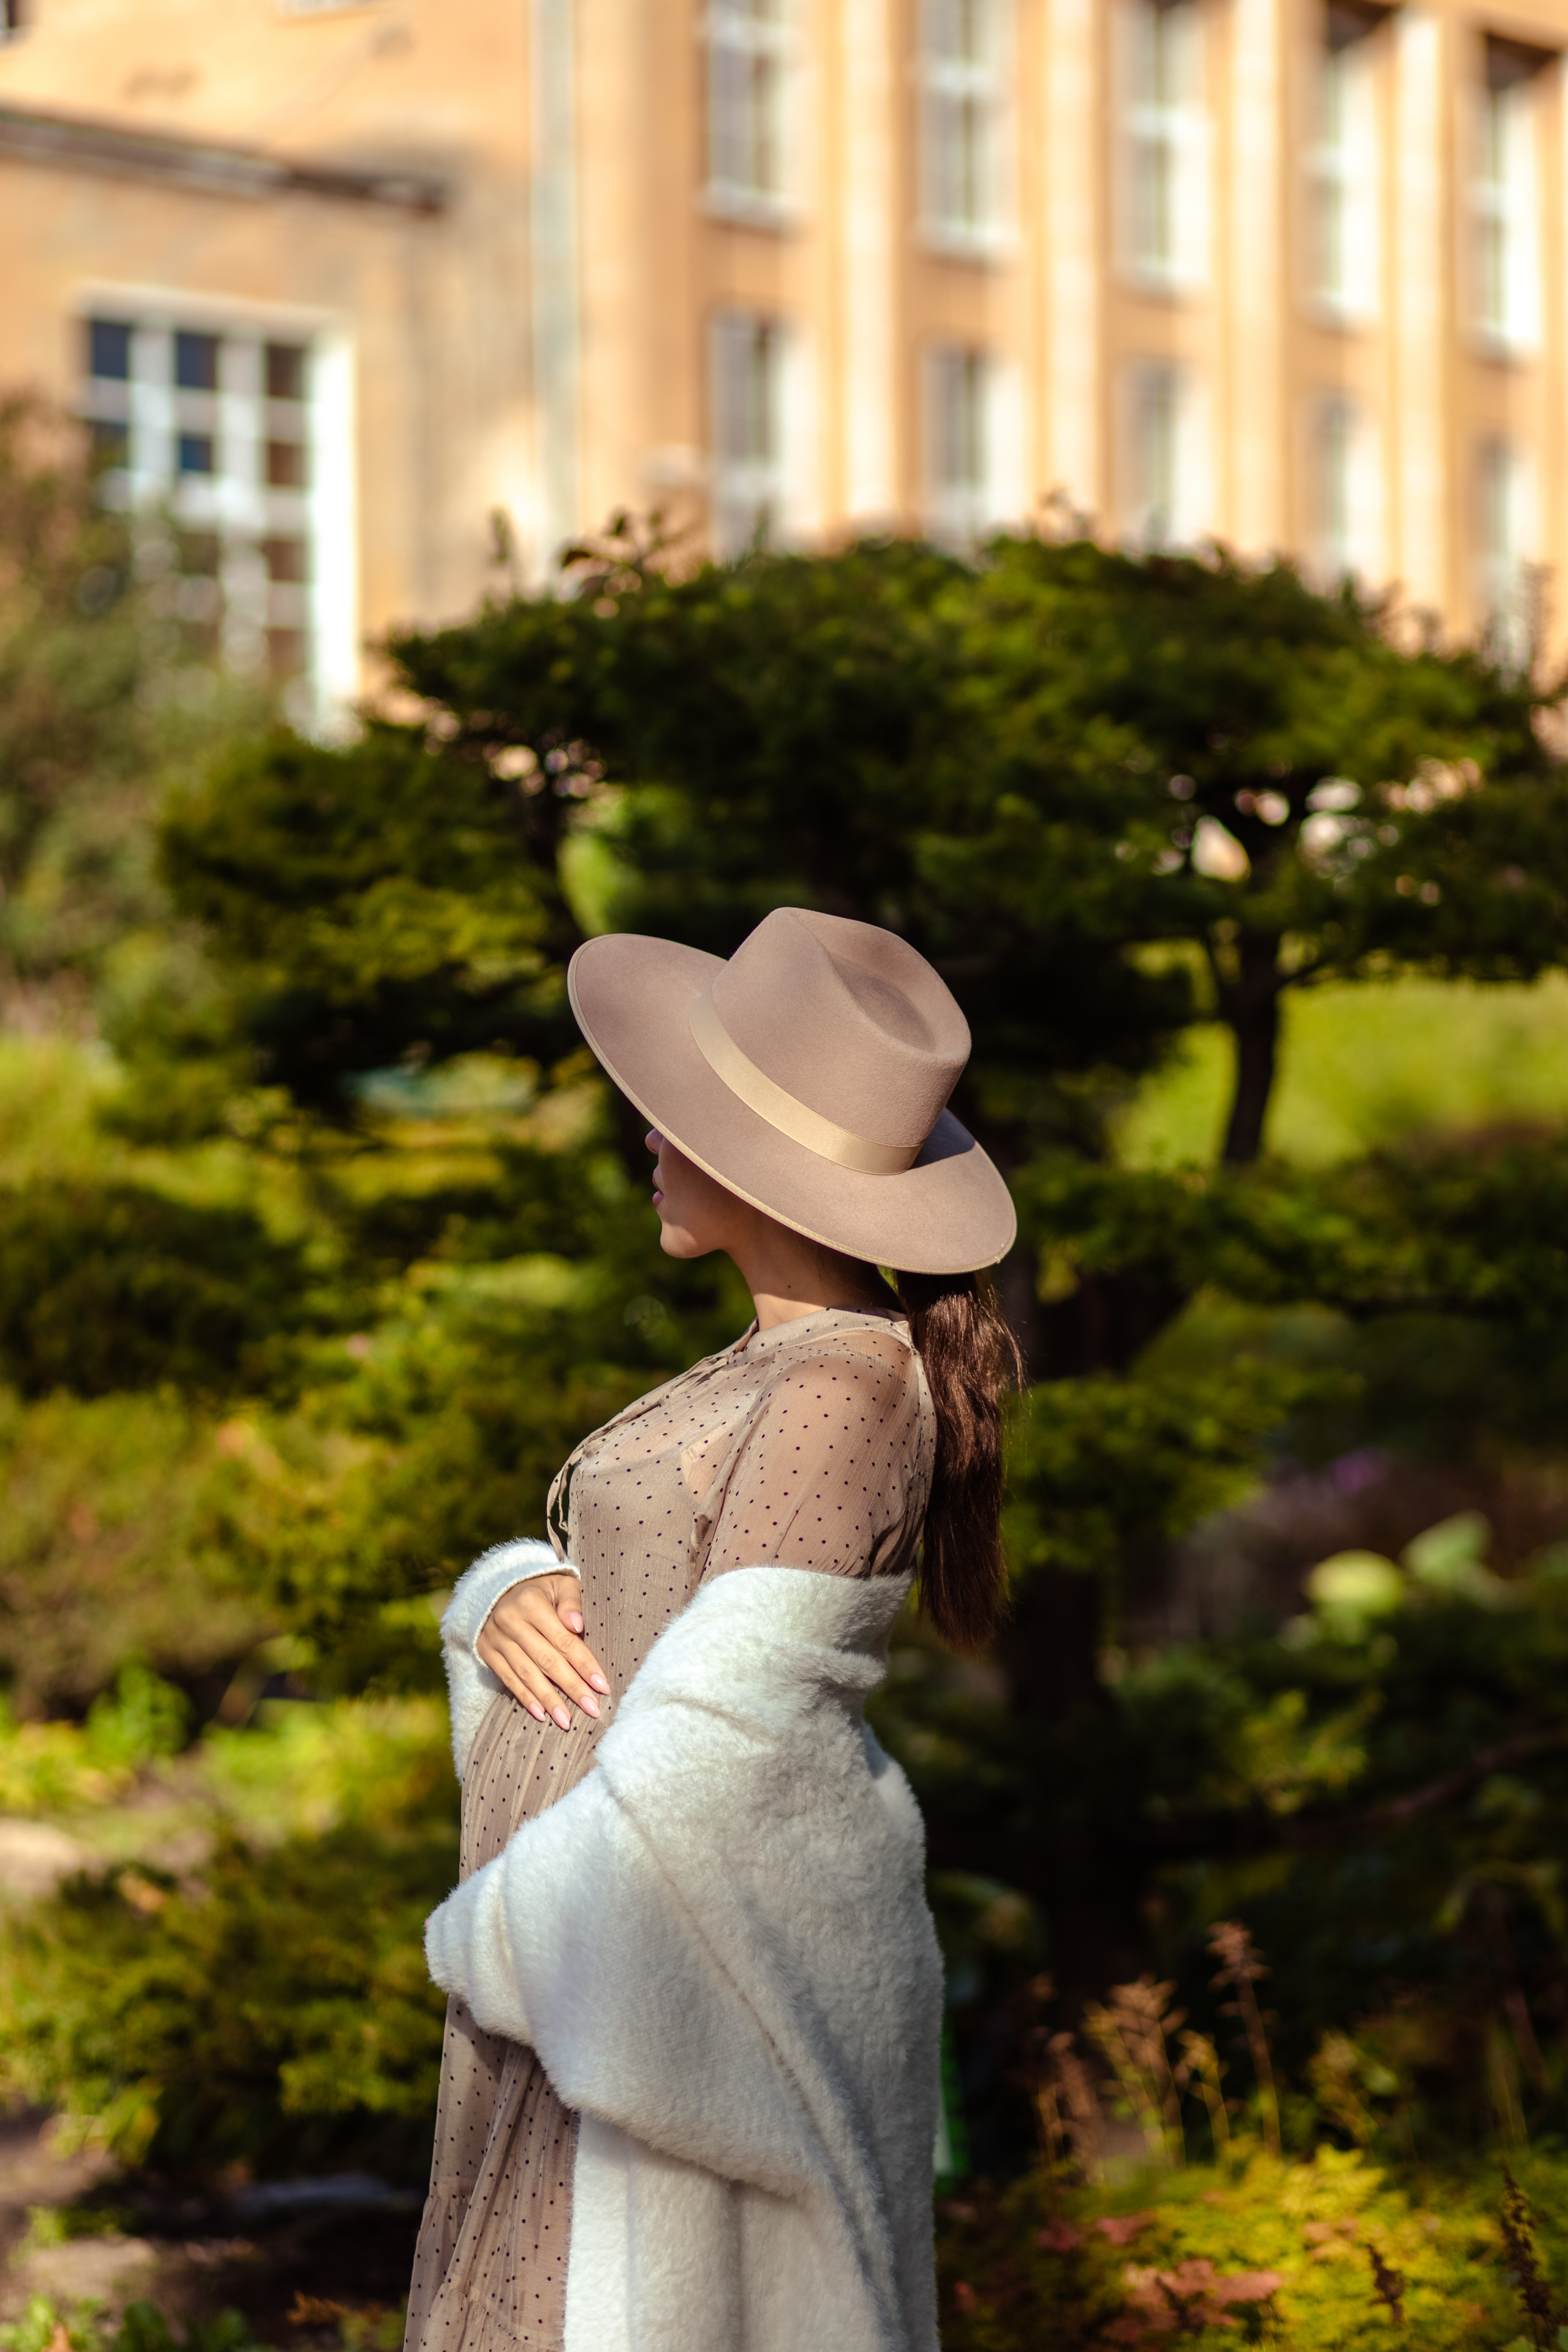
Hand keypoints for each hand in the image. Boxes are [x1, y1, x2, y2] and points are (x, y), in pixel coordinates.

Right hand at [476, 1574, 610, 1730]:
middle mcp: (510, 1621)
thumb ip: (571, 1602)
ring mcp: (495, 1639)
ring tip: (567, 1721)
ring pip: (527, 1674)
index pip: (563, 1640)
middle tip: (592, 1710)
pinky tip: (541, 1715)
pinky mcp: (486, 1652)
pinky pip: (507, 1679)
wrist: (498, 1588)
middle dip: (571, 1687)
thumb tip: (578, 1625)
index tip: (602, 1686)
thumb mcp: (559, 1583)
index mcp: (531, 1603)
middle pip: (547, 1661)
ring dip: (549, 1700)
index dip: (584, 1664)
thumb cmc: (541, 1589)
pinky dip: (525, 1698)